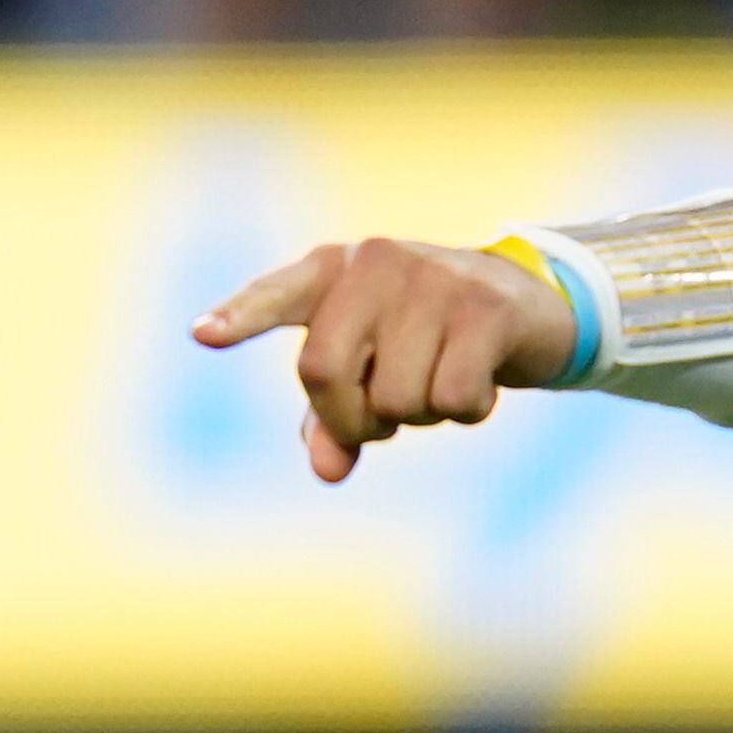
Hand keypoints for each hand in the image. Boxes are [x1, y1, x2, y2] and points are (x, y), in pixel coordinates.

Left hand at [192, 239, 576, 480]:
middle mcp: (376, 262)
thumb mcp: (375, 368)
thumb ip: (336, 416)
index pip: (278, 295)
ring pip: (395, 397)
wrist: (529, 303)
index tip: (202, 335)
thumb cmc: (429, 340)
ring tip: (441, 384)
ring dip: (420, 416)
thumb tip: (326, 470)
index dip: (241, 317)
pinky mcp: (486, 308)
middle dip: (351, 419)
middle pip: (324, 371)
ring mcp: (433, 279)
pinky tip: (482, 385)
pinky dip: (467, 412)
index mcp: (334, 270)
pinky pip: (453, 398)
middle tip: (382, 421)